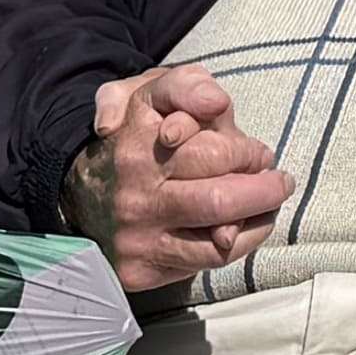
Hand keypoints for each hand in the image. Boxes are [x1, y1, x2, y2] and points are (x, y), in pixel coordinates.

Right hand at [66, 65, 283, 289]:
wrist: (77, 193)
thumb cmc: (134, 136)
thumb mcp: (150, 92)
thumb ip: (186, 85)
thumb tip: (215, 103)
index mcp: (138, 141)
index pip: (213, 151)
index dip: (247, 153)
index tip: (258, 153)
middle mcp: (135, 192)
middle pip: (220, 199)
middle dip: (263, 189)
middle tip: (277, 180)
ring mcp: (137, 234)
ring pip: (220, 238)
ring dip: (259, 219)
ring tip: (269, 203)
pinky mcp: (140, 269)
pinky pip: (207, 262)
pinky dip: (240, 243)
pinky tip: (244, 226)